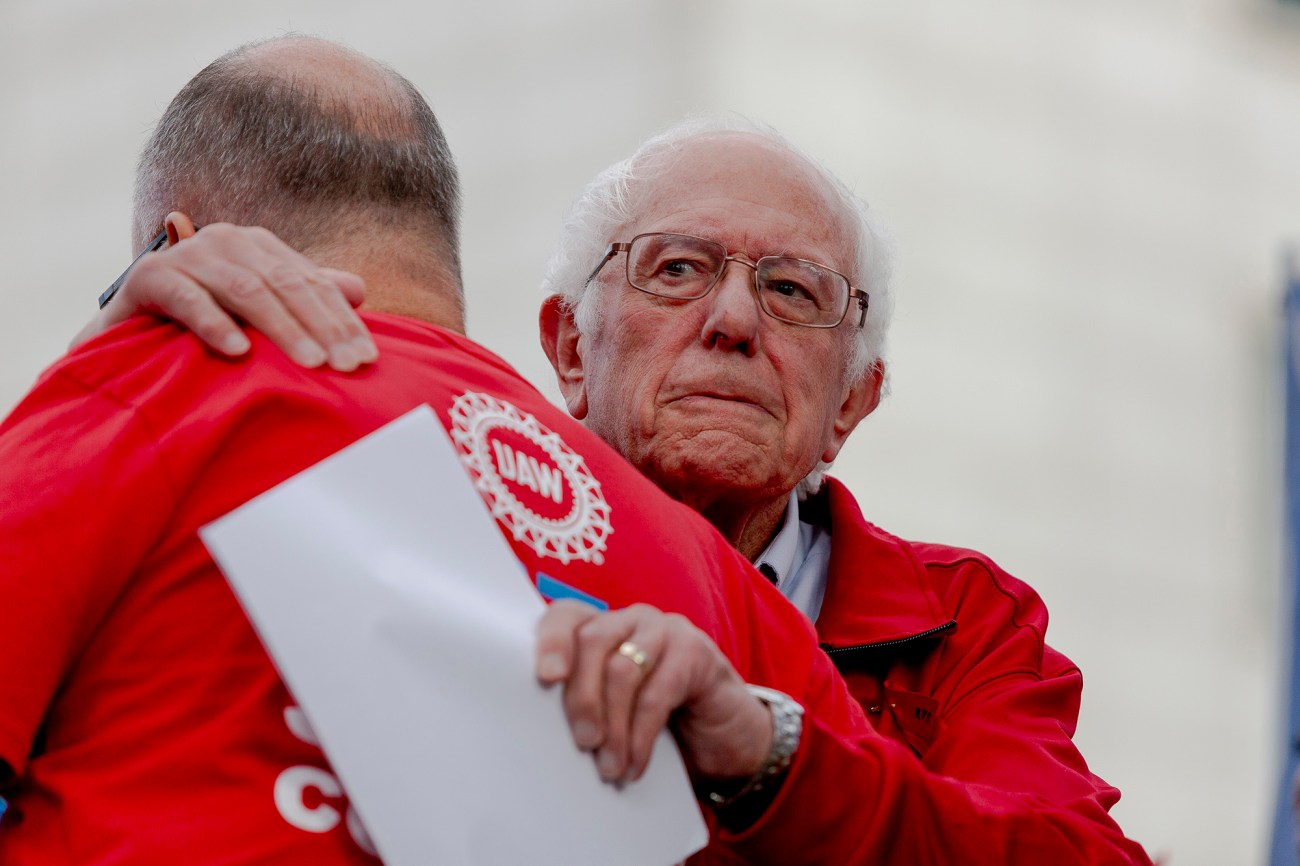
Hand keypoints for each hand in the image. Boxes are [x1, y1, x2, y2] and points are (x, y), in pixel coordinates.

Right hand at [73, 218, 375, 370]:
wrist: (126, 335)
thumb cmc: (203, 325)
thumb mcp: (260, 314)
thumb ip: (305, 298)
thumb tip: (359, 290)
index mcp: (260, 247)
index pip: (313, 284)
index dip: (343, 321)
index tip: (368, 359)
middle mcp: (228, 242)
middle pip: (287, 285)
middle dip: (323, 328)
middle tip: (349, 367)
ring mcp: (188, 255)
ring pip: (247, 291)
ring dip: (282, 329)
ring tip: (311, 364)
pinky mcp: (149, 275)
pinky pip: (188, 299)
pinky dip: (215, 324)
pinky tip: (238, 351)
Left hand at [535, 601, 772, 786]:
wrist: (726, 738)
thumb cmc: (658, 724)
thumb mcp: (612, 712)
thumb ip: (584, 705)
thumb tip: (541, 733)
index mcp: (601, 627)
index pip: (565, 616)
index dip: (551, 642)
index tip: (545, 679)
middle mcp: (630, 620)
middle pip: (592, 641)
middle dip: (582, 697)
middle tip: (584, 742)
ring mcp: (664, 630)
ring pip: (623, 668)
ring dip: (613, 725)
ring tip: (609, 767)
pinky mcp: (695, 651)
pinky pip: (658, 693)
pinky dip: (641, 735)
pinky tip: (635, 765)